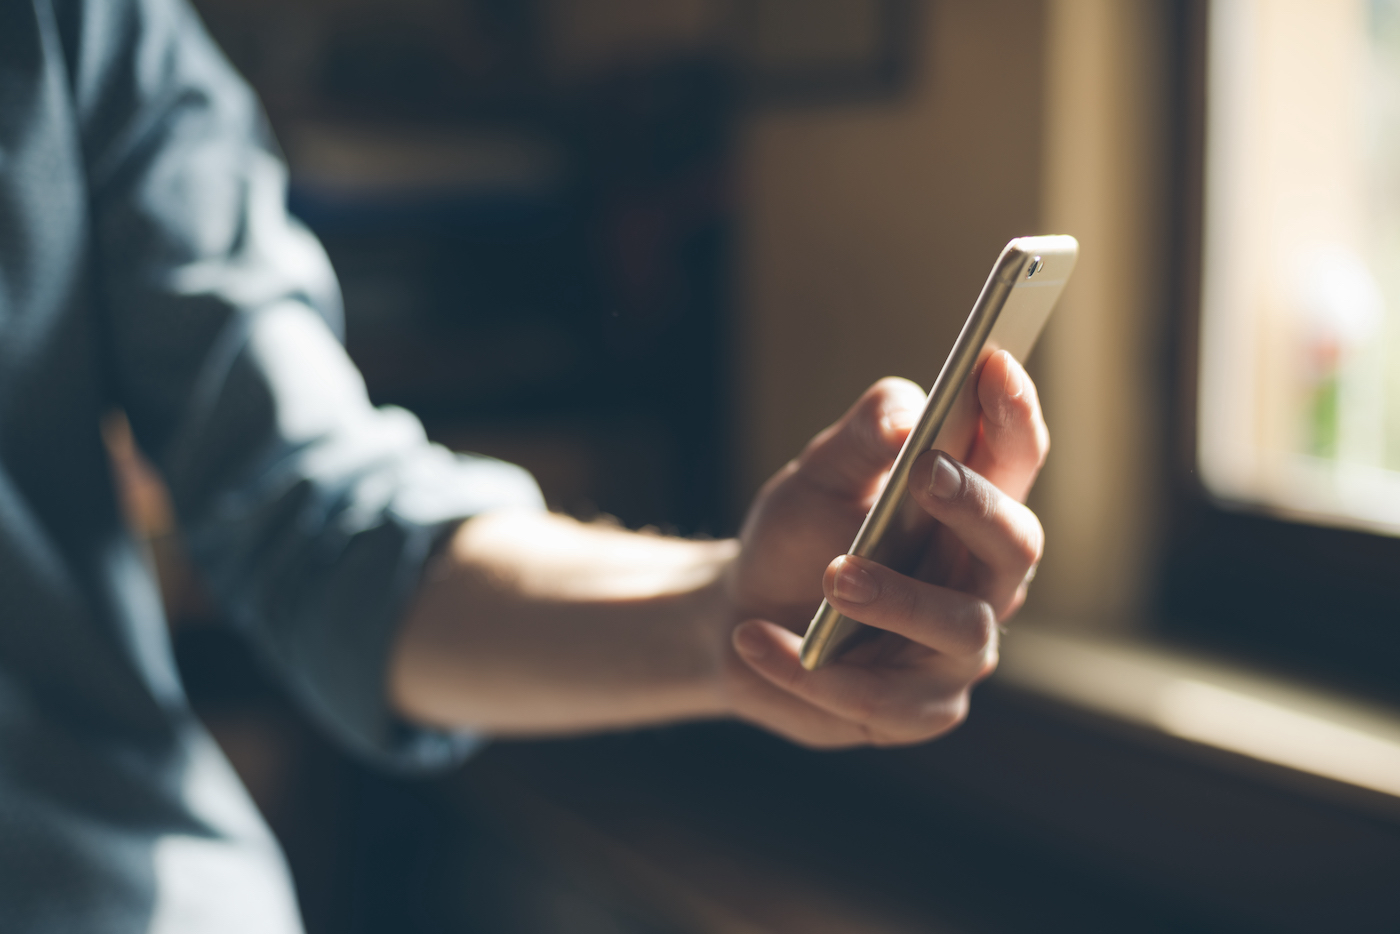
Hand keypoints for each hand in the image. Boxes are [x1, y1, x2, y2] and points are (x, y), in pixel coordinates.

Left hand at [719, 350, 1047, 747]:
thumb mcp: (818, 476)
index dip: (1015, 415)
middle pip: (1016, 546)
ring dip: (898, 599)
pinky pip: (882, 699)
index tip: (993, 365)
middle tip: (924, 474)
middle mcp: (981, 582)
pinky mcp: (913, 711)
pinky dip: (812, 668)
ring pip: (962, 629)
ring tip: (834, 576)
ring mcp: (953, 652)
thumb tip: (904, 416)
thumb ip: (862, 436)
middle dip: (976, 506)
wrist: (737, 618)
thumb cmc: (798, 536)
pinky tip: (755, 639)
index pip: (1016, 459)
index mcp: (971, 511)